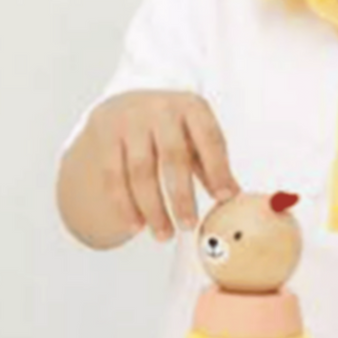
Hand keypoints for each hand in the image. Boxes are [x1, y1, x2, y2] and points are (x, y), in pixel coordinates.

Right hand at [82, 90, 239, 241]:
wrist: (127, 103)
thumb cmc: (172, 127)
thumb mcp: (196, 135)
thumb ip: (212, 163)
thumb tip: (232, 195)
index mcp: (191, 105)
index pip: (209, 137)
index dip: (218, 169)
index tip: (224, 199)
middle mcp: (161, 108)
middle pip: (173, 156)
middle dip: (181, 196)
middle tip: (189, 226)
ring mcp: (130, 119)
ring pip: (140, 171)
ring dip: (153, 208)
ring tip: (164, 234)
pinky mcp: (105, 133)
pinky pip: (114, 176)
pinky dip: (125, 205)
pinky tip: (137, 225)